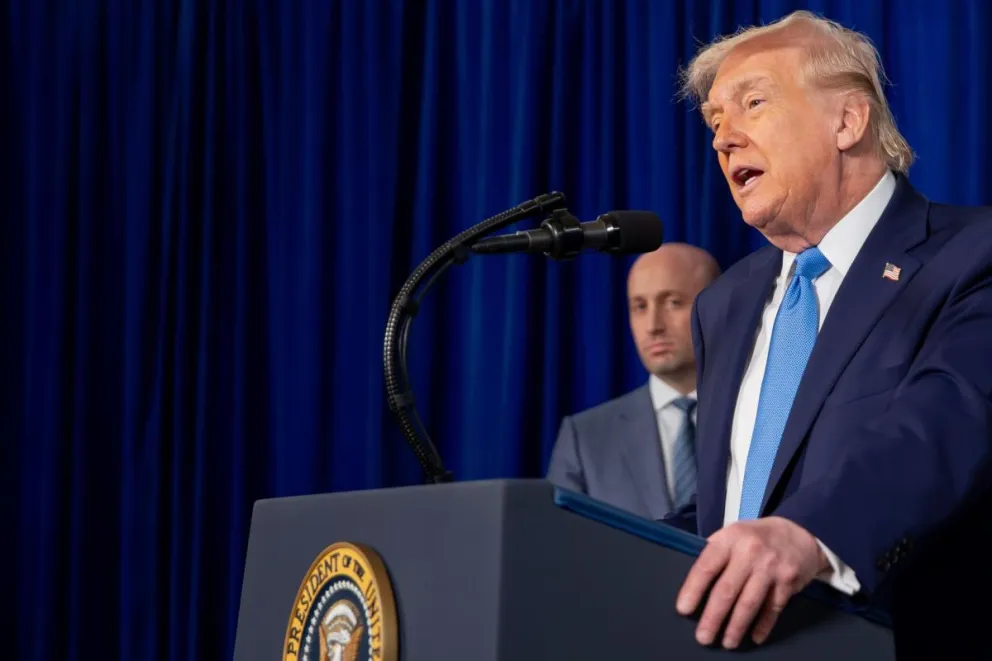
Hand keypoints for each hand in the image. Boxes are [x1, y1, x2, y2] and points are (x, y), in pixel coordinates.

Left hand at [675, 516, 829, 648]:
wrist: (799, 533)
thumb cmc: (756, 537)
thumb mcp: (733, 533)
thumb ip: (716, 553)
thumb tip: (695, 582)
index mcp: (730, 538)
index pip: (707, 566)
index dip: (693, 589)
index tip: (683, 609)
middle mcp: (750, 552)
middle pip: (727, 590)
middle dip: (713, 617)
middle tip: (703, 638)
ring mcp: (771, 567)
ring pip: (749, 603)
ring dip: (736, 626)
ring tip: (727, 643)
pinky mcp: (788, 581)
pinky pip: (772, 608)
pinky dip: (763, 625)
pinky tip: (754, 637)